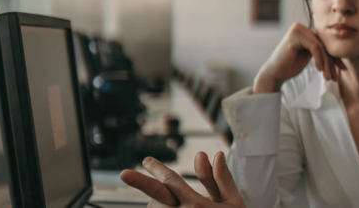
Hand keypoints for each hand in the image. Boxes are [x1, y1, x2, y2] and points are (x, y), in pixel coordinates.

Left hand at [120, 152, 244, 207]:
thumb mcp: (233, 203)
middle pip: (156, 194)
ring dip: (158, 203)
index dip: (158, 169)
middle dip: (140, 182)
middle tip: (125, 173)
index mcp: (197, 206)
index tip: (147, 161)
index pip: (172, 181)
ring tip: (171, 203)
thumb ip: (220, 179)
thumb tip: (215, 156)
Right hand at [253, 23, 341, 93]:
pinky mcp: (295, 36)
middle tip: (334, 77)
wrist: (275, 74)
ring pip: (321, 46)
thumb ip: (320, 51)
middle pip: (323, 44)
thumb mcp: (309, 57)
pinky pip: (315, 46)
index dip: (333, 57)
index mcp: (304, 30)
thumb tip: (340, 52)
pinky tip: (318, 69)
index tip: (341, 69)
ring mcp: (297, 29)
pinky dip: (319, 59)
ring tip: (327, 76)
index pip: (324, 43)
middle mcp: (300, 27)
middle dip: (331, 62)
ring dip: (327, 63)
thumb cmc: (290, 66)